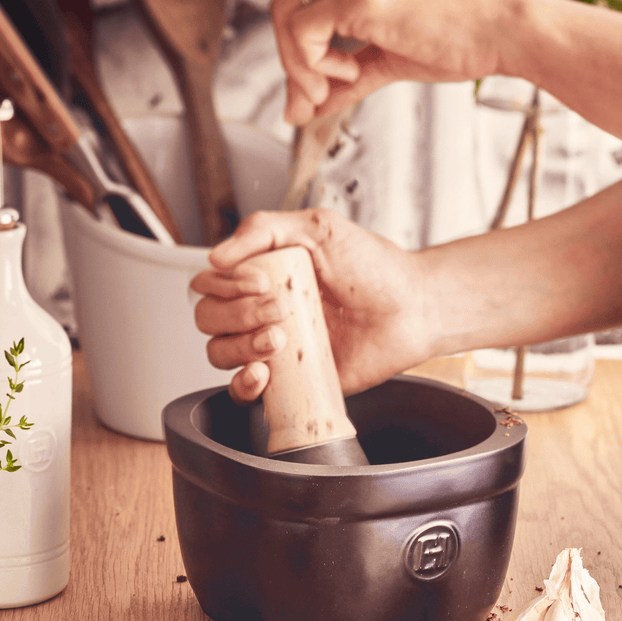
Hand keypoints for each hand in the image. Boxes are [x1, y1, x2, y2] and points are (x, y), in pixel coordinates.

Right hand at [191, 208, 432, 402]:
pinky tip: (263, 372)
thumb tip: (216, 257)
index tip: (260, 280)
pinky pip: (244, 391)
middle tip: (279, 307)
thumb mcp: (320, 228)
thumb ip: (264, 228)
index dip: (224, 284)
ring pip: (219, 353)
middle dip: (236, 313)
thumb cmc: (375, 268)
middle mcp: (262, 310)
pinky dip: (243, 384)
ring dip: (240, 345)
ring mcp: (275, 347)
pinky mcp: (291, 381)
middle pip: (209, 318)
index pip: (211, 282)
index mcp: (263, 274)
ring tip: (281, 338)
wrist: (412, 308)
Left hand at [270, 0, 516, 123]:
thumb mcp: (393, 56)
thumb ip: (349, 78)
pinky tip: (352, 73)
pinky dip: (313, 63)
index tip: (314, 95)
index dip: (300, 54)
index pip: (306, 3)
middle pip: (286, 7)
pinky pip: (304, 30)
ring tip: (339, 87)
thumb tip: (309, 109)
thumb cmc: (464, 39)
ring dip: (301, 66)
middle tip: (310, 102)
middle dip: (291, 64)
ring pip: (286, 17)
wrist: (507, 29)